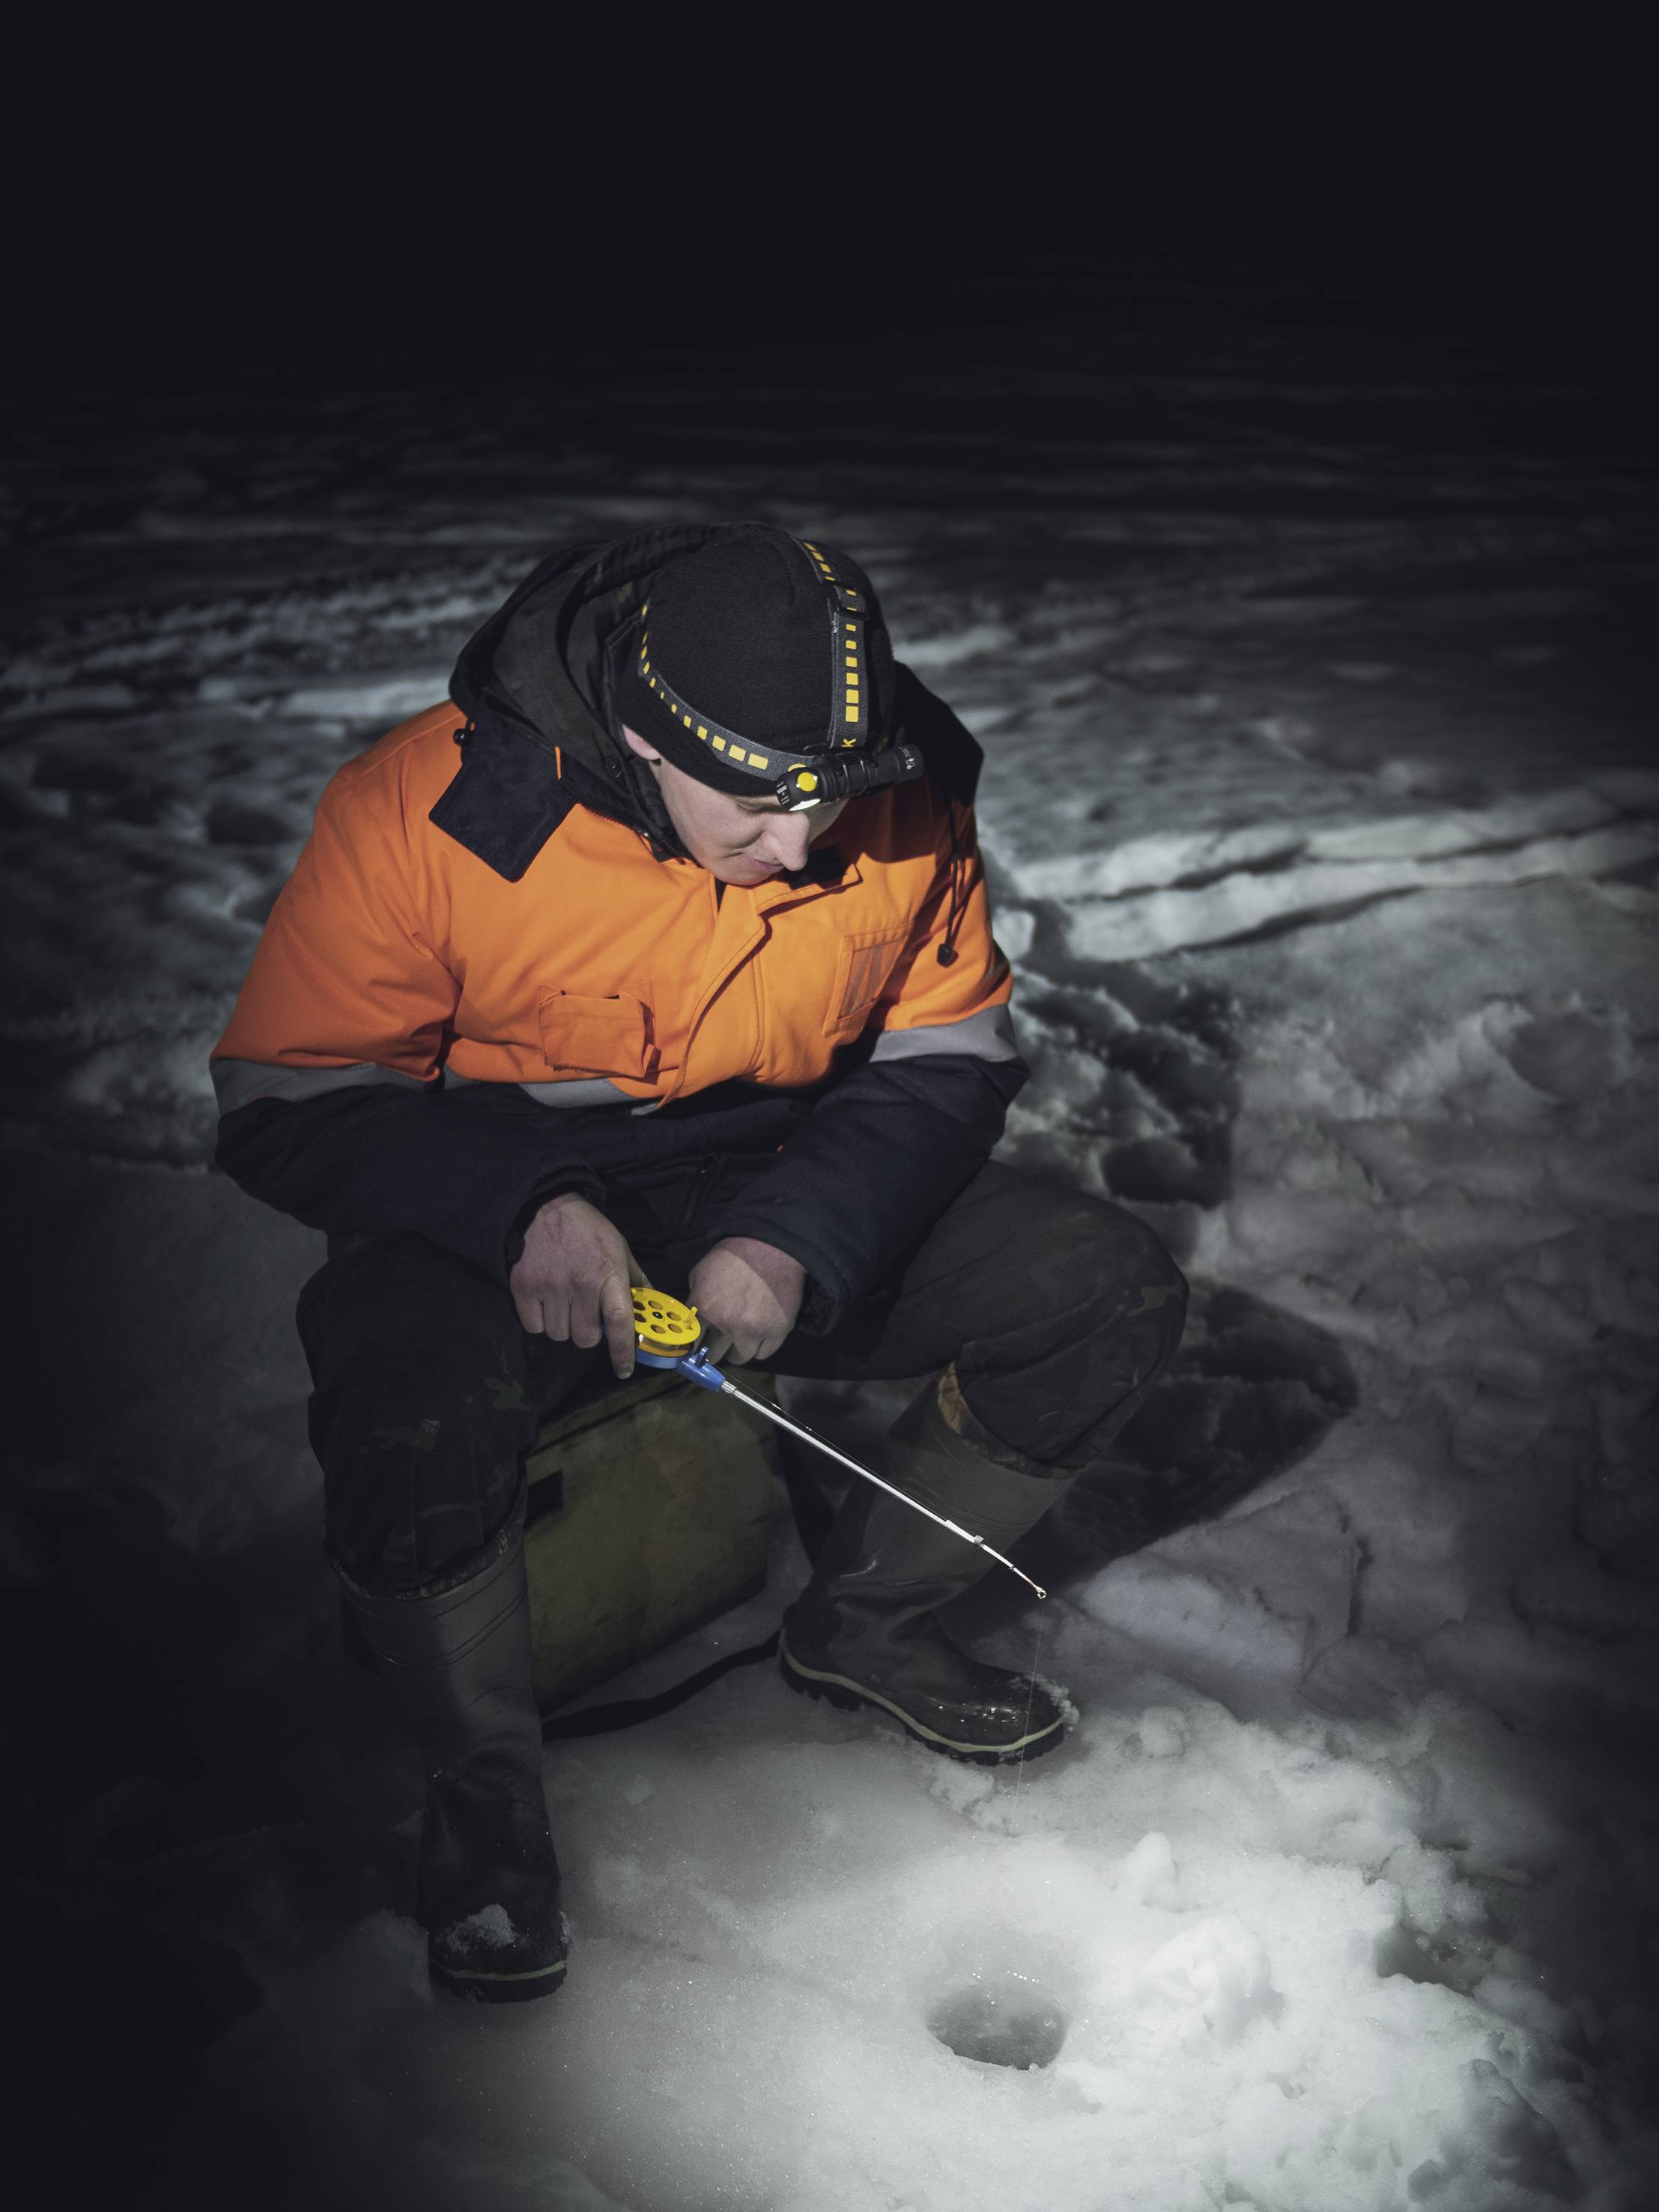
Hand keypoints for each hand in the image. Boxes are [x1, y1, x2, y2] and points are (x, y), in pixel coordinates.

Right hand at [510, 1193, 647, 1376]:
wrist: (546, 1208)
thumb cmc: (589, 1231)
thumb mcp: (620, 1249)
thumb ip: (635, 1280)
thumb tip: (652, 1308)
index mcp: (608, 1275)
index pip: (619, 1322)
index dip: (622, 1351)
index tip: (624, 1371)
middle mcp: (580, 1285)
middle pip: (585, 1338)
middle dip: (588, 1334)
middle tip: (586, 1316)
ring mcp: (550, 1288)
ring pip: (558, 1335)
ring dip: (563, 1327)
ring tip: (564, 1305)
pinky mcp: (524, 1288)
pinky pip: (533, 1327)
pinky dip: (539, 1322)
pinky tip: (545, 1303)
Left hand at [688, 1237, 806, 1365]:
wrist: (771, 1247)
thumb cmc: (733, 1256)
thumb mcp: (701, 1272)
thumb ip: (694, 1299)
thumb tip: (691, 1320)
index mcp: (705, 1309)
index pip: (691, 1343)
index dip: (694, 1344)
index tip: (699, 1344)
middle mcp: (727, 1325)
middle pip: (713, 1355)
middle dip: (714, 1348)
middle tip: (720, 1339)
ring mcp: (754, 1331)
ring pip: (739, 1359)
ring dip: (737, 1349)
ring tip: (741, 1336)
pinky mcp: (777, 1332)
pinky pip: (763, 1354)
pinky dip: (759, 1346)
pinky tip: (759, 1333)